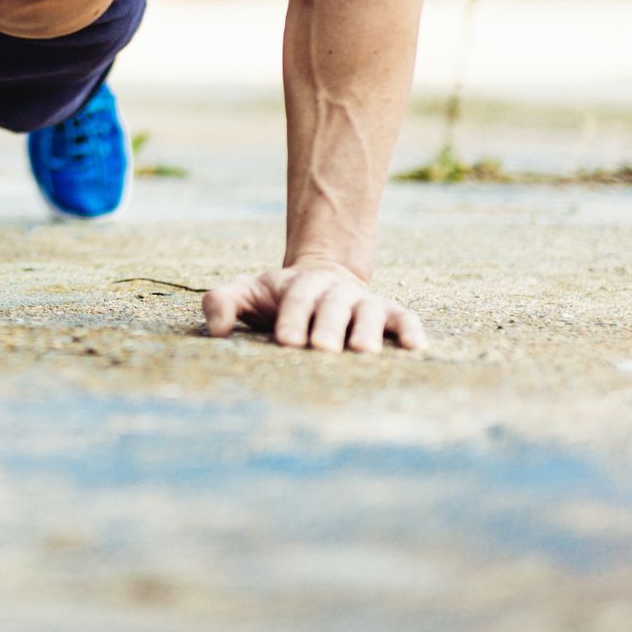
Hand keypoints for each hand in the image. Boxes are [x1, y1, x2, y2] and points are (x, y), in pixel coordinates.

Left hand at [201, 261, 426, 352]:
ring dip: (367, 331)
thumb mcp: (247, 292)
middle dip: (328, 326)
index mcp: (300, 285)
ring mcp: (363, 301)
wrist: (322, 278)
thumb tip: (217, 331)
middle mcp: (335, 291)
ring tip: (363, 353)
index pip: (296, 298)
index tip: (285, 341)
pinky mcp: (388, 314)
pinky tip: (415, 348)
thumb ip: (223, 303)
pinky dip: (410, 330)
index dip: (292, 317)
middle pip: (334, 305)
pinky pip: (403, 318)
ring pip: (369, 312)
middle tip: (322, 349)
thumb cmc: (278, 298)